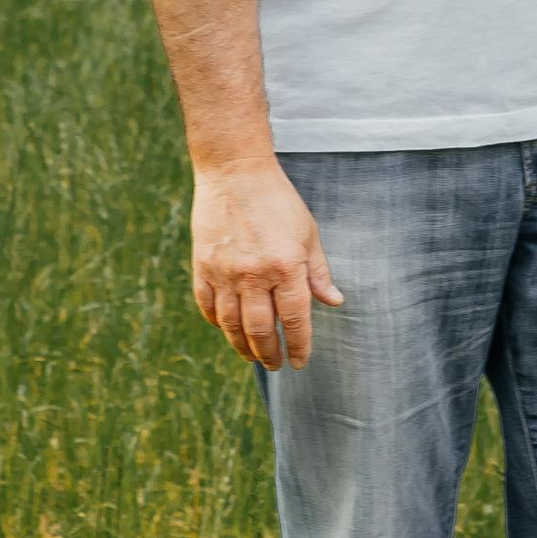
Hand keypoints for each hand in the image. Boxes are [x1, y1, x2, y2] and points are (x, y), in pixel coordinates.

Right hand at [191, 158, 341, 364]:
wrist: (235, 172)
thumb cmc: (278, 201)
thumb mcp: (308, 233)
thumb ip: (318, 272)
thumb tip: (334, 302)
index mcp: (286, 266)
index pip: (296, 319)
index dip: (299, 345)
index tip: (300, 362)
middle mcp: (254, 274)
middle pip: (261, 330)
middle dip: (270, 354)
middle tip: (276, 364)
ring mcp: (225, 272)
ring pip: (232, 325)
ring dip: (243, 346)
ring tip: (253, 356)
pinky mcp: (202, 266)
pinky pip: (208, 306)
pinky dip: (217, 324)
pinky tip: (227, 330)